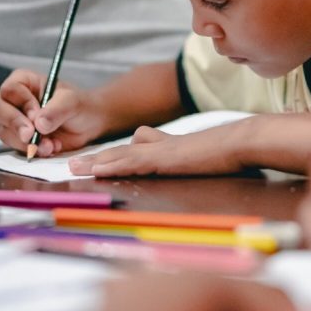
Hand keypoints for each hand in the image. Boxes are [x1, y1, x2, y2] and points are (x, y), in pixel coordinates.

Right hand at [0, 69, 107, 156]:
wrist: (89, 125)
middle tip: (32, 136)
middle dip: (15, 124)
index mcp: (24, 81)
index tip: (37, 116)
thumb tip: (39, 124)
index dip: (22, 103)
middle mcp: (15, 99)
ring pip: (5, 131)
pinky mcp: (19, 139)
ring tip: (51, 144)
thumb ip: (57, 109)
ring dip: (27, 142)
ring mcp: (15, 120)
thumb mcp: (72, 102)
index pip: (10, 90)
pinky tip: (51, 148)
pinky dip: (32, 151)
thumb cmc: (80, 105)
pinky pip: (15, 146)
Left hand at [68, 122, 246, 176]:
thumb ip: (173, 149)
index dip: (111, 156)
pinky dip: (113, 164)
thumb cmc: (222, 151)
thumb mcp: (192, 152)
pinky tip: (97, 169)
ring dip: (96, 162)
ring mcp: (161, 151)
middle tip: (72, 165)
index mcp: (164, 147)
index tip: (92, 162)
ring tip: (74, 168)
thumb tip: (154, 144)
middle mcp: (158, 146)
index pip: (133, 148)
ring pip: (121, 155)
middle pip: (120, 151)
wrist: (238, 142)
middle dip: (95, 160)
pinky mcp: (165, 157)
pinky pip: (134, 161)